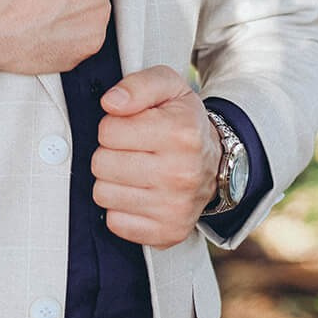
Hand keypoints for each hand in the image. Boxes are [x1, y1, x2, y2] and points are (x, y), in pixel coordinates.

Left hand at [91, 66, 220, 248]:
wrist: (216, 163)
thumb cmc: (183, 122)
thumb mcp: (168, 87)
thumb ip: (137, 85)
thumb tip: (110, 102)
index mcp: (180, 133)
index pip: (108, 130)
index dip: (113, 126)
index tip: (131, 128)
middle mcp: (180, 173)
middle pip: (101, 164)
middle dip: (110, 153)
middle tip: (131, 151)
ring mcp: (175, 207)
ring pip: (103, 194)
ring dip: (112, 181)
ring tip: (134, 171)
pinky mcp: (167, 232)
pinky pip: (115, 222)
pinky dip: (121, 209)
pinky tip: (139, 194)